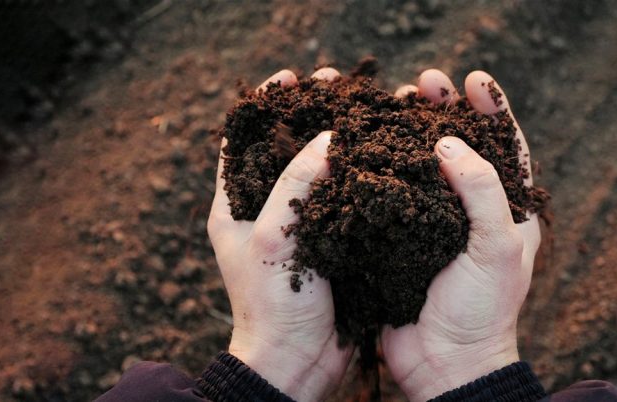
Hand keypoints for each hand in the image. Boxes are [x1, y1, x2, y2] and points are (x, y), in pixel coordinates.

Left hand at [207, 68, 352, 401]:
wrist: (298, 361)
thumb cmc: (271, 304)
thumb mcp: (271, 236)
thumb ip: (294, 183)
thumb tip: (327, 138)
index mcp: (235, 205)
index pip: (244, 140)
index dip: (266, 105)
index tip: (291, 77)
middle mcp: (265, 210)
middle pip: (286, 148)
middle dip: (310, 113)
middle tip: (337, 84)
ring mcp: (299, 225)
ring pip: (318, 170)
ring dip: (339, 139)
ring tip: (364, 110)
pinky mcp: (329, 241)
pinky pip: (343, 197)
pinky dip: (358, 173)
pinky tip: (382, 154)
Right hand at [382, 70, 540, 400]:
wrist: (444, 363)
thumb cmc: (483, 310)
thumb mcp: (498, 249)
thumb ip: (481, 192)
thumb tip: (448, 145)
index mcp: (508, 211)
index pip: (506, 147)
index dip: (492, 110)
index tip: (473, 80)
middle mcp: (471, 211)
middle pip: (460, 147)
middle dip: (445, 111)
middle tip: (425, 82)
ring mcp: (434, 223)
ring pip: (423, 166)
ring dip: (409, 132)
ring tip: (394, 102)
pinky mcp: (402, 237)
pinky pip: (393, 194)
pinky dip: (382, 168)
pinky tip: (367, 146)